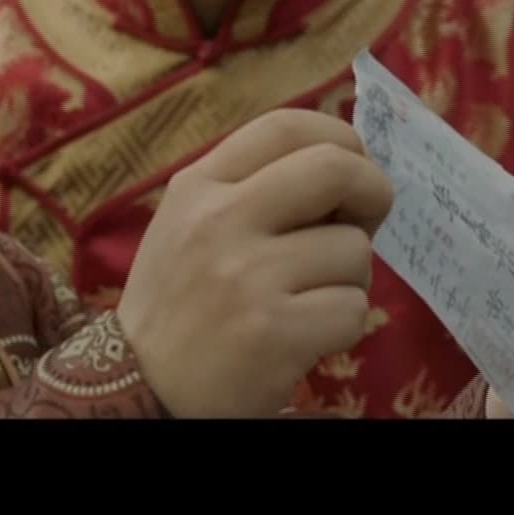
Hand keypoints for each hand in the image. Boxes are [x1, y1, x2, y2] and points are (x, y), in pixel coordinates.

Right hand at [117, 109, 392, 417]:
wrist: (140, 389)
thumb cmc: (178, 303)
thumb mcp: (190, 224)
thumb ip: (252, 189)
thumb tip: (346, 167)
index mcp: (199, 185)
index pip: (285, 125)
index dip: (338, 137)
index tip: (352, 164)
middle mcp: (220, 221)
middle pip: (335, 168)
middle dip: (373, 191)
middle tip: (367, 222)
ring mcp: (247, 277)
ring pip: (354, 249)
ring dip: (351, 278)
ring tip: (312, 299)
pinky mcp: (274, 333)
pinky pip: (354, 309)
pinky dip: (343, 326)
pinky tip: (307, 337)